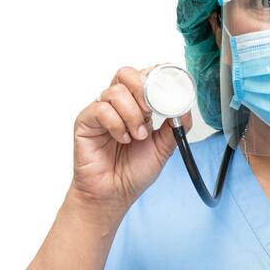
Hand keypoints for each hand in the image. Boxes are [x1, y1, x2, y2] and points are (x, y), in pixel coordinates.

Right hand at [70, 65, 190, 215]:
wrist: (114, 195)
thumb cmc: (133, 173)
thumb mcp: (163, 148)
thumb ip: (174, 126)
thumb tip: (184, 107)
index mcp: (137, 106)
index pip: (144, 77)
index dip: (156, 76)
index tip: (168, 87)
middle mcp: (118, 105)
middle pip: (126, 73)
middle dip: (143, 90)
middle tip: (150, 112)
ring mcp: (100, 112)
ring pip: (116, 91)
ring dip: (132, 114)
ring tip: (137, 136)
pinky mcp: (85, 122)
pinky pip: (101, 109)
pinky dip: (116, 124)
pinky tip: (122, 139)